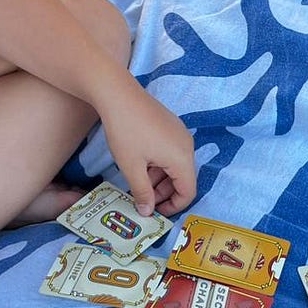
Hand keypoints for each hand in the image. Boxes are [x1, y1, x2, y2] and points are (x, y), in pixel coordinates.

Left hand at [101, 85, 196, 217]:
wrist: (119, 94)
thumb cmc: (126, 131)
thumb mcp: (132, 167)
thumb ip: (142, 192)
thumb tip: (148, 212)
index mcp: (182, 159)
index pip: (188, 192)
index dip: (174, 207)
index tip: (155, 213)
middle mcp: (187, 146)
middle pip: (183, 179)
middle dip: (164, 194)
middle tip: (142, 201)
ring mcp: (180, 134)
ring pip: (175, 166)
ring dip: (159, 180)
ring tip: (137, 183)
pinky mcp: (171, 126)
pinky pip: (171, 152)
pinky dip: (159, 165)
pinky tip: (139, 165)